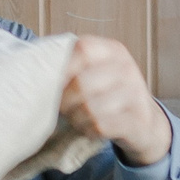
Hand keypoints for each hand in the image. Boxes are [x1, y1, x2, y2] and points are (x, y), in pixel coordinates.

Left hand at [60, 36, 172, 166]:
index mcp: (113, 51)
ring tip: (77, 119)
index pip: (82, 49)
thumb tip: (34, 74)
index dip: (61, 68)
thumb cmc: (108, 96)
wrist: (145, 123)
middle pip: (81, 83)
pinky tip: (90, 128)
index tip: (49, 84)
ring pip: (89, 108)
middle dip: (64, 101)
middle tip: (62, 109)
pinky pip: (101, 126)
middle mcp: (127, 68)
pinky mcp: (138, 120)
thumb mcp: (97, 72)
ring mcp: (135, 94)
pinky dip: (89, 130)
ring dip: (76, 118)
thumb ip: (72, 65)